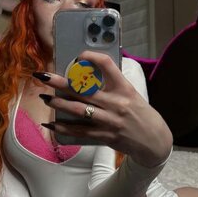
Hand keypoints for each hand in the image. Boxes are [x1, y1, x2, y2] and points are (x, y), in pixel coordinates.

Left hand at [37, 51, 172, 167]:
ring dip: (59, 103)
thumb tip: (86, 76)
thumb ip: (112, 85)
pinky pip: (80, 131)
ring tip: (45, 97)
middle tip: (44, 76)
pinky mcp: (105, 136)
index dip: (91, 57)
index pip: (107, 65)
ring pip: (78, 110)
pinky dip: (64, 127)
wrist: (153, 141)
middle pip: (84, 89)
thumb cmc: (140, 114)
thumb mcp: (131, 94)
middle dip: (60, 82)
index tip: (78, 55)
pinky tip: (51, 123)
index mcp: (124, 88)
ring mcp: (110, 121)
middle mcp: (117, 103)